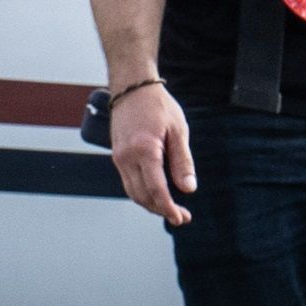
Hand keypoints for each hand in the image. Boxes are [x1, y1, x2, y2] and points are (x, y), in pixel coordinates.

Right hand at [111, 82, 196, 225]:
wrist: (132, 88)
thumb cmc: (158, 106)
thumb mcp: (178, 131)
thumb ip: (182, 161)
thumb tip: (188, 189)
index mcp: (144, 150)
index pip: (155, 189)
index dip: (168, 207)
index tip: (180, 217)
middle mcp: (126, 157)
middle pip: (141, 195)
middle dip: (161, 209)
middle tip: (182, 216)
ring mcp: (118, 158)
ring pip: (132, 192)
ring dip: (150, 204)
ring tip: (172, 209)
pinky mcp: (117, 156)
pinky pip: (128, 182)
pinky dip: (142, 193)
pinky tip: (157, 194)